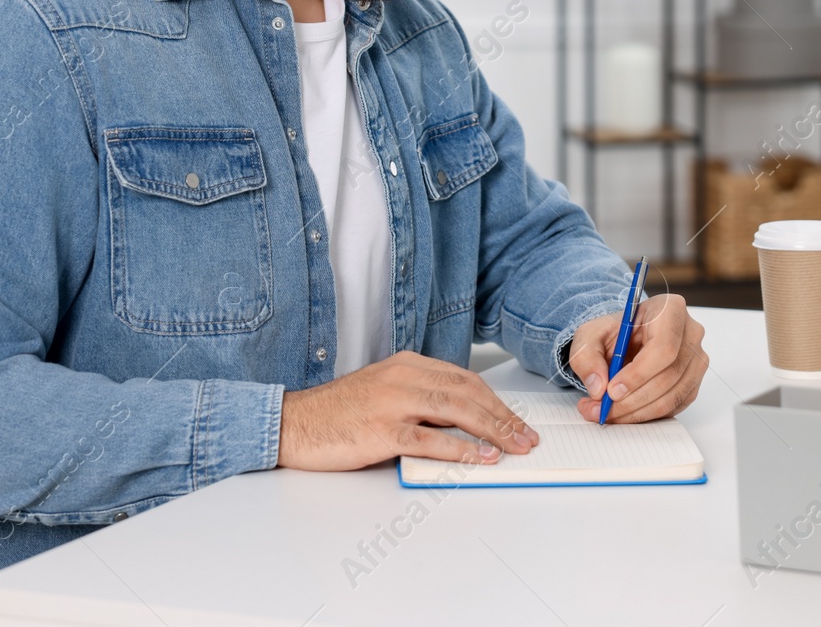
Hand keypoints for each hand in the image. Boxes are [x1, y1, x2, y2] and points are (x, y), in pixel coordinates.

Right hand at [276, 350, 539, 469]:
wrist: (294, 423)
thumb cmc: (338, 412)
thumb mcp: (384, 392)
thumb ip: (420, 398)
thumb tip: (463, 421)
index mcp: (405, 364)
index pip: (464, 378)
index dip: (496, 401)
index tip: (515, 420)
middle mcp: (403, 377)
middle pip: (467, 393)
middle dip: (503, 417)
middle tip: (525, 437)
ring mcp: (392, 402)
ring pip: (456, 412)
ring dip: (492, 431)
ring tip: (513, 447)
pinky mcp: (382, 430)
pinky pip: (431, 440)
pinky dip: (461, 449)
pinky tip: (480, 457)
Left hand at [566, 293, 707, 423]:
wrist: (625, 338)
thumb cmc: (614, 331)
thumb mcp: (589, 335)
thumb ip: (586, 356)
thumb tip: (598, 386)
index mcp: (669, 309)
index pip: (664, 347)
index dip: (638, 374)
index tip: (612, 390)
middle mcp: (690, 334)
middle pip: (668, 376)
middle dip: (631, 400)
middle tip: (601, 409)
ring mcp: (696, 360)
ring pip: (671, 396)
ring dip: (636, 413)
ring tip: (605, 413)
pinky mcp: (693, 383)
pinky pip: (674, 406)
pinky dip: (646, 415)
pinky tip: (623, 413)